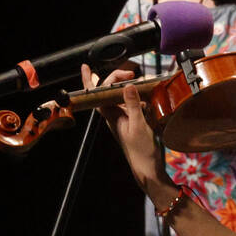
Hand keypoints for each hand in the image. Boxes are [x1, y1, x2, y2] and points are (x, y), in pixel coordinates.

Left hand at [82, 64, 170, 195]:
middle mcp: (115, 115)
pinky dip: (139, 98)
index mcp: (111, 116)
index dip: (88, 81)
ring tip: (140, 82)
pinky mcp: (134, 121)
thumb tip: (128, 86)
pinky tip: (149, 97)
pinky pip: (133, 104)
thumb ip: (132, 105)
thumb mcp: (138, 125)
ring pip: (122, 97)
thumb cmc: (141, 150)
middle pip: (109, 91)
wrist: (147, 168)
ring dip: (129, 87)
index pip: (96, 95)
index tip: (86, 67)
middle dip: (117, 78)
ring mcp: (124, 118)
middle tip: (132, 75)